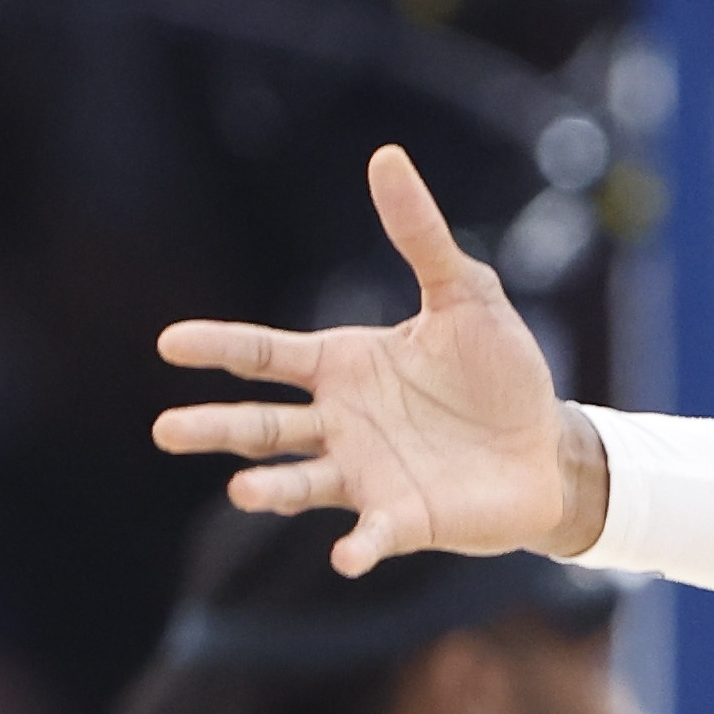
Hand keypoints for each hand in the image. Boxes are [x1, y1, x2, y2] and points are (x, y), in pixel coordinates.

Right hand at [155, 144, 594, 570]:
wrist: (547, 445)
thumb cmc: (500, 372)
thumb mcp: (466, 294)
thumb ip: (421, 235)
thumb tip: (386, 157)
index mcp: (344, 366)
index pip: (266, 355)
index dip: (219, 347)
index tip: (170, 343)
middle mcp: (340, 423)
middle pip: (262, 426)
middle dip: (216, 428)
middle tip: (166, 430)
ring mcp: (366, 474)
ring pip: (301, 482)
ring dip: (271, 489)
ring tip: (241, 492)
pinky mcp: (404, 519)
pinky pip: (372, 535)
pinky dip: (358, 547)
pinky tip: (346, 557)